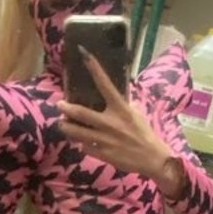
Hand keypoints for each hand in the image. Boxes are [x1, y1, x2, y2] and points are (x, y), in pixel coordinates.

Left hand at [59, 52, 182, 194]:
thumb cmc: (146, 134)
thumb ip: (126, 105)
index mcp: (121, 109)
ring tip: (62, 125)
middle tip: (59, 104)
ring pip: (78, 133)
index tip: (84, 54)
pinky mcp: (103, 154)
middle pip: (82, 113)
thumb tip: (120, 96)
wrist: (153, 159)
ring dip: (66, 128)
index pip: (106, 85)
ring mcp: (105, 140)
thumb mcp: (138, 115)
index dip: (94, 69)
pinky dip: (82, 144)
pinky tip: (82, 143)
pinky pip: (85, 147)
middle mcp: (111, 123)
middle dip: (67, 109)